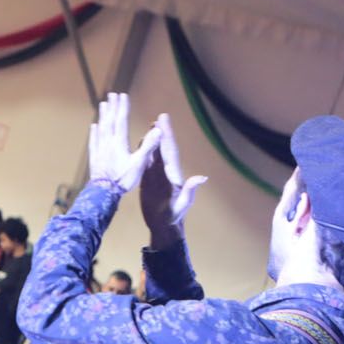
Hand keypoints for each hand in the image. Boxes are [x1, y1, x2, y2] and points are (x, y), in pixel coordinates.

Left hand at [87, 92, 160, 193]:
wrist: (104, 193)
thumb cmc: (123, 180)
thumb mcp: (139, 164)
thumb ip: (148, 146)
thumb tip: (159, 131)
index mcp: (119, 143)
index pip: (121, 120)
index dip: (122, 107)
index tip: (123, 95)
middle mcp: (108, 143)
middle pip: (110, 121)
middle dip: (112, 107)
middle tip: (111, 94)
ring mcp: (100, 150)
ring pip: (101, 129)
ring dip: (102, 116)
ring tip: (102, 105)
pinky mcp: (94, 158)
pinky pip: (93, 142)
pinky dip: (94, 133)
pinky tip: (94, 127)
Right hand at [138, 112, 206, 246]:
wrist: (164, 226)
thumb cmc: (173, 218)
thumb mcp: (182, 206)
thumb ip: (190, 192)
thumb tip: (201, 178)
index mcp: (173, 174)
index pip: (170, 151)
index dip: (167, 135)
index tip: (163, 121)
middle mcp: (166, 171)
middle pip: (163, 148)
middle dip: (162, 132)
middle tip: (159, 117)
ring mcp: (158, 175)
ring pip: (155, 153)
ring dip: (153, 140)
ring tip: (150, 126)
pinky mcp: (150, 181)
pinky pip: (147, 163)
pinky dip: (145, 152)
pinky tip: (141, 144)